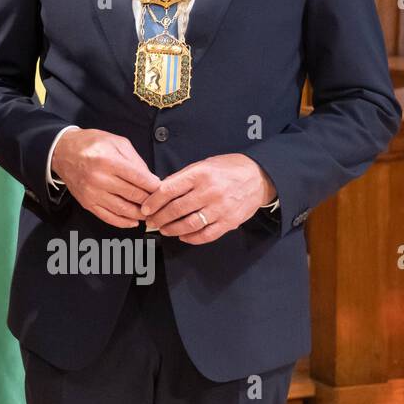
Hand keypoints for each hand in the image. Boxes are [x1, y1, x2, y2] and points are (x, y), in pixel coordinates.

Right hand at [52, 128, 159, 228]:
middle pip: (133, 195)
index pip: (139, 179)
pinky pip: (108, 217)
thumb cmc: (91, 144)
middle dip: (150, 200)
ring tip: (149, 212)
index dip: (155, 186)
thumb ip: (135, 160)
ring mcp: (92, 193)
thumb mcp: (116, 142)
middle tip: (159, 202)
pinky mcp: (86, 203)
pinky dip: (123, 222)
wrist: (62, 152)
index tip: (163, 189)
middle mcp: (99, 179)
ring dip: (139, 214)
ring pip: (123, 209)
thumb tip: (150, 179)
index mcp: (108, 161)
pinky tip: (133, 221)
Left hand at [139, 154, 275, 243]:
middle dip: (159, 218)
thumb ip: (182, 178)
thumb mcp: (202, 165)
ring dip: (172, 229)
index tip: (145, 208)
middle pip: (177, 209)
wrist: (259, 177)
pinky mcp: (229, 222)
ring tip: (163, 230)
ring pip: (189, 224)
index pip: (169, 189)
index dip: (154, 201)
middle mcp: (209, 192)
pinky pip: (206, 235)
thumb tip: (159, 190)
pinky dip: (192, 238)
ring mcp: (220, 208)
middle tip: (150, 221)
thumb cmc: (226, 169)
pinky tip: (182, 236)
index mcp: (200, 174)